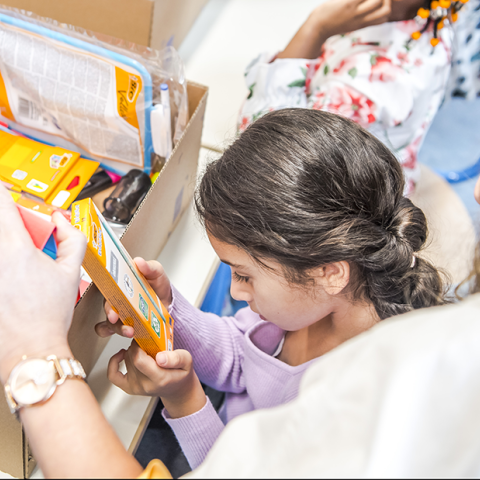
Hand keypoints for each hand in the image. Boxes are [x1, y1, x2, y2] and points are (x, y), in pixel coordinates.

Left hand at [0, 185, 85, 382]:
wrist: (30, 347)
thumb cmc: (49, 314)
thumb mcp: (72, 271)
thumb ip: (72, 238)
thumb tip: (62, 220)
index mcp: (16, 247)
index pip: (2, 201)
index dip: (3, 191)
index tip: (5, 192)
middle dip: (6, 222)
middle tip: (19, 236)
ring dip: (6, 244)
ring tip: (18, 265)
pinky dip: (4, 268)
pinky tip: (11, 280)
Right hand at [95, 258, 171, 338]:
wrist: (169, 303)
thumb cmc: (158, 285)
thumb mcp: (156, 273)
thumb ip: (149, 267)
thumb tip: (139, 261)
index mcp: (120, 286)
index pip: (105, 290)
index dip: (105, 298)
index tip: (111, 307)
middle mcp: (116, 301)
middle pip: (107, 309)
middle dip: (110, 316)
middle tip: (117, 320)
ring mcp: (121, 316)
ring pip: (108, 325)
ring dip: (117, 329)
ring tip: (130, 331)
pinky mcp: (128, 328)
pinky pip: (118, 337)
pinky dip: (122, 339)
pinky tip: (132, 339)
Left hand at [108, 342, 205, 417]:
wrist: (177, 390)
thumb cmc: (181, 373)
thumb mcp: (187, 362)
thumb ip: (176, 358)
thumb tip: (160, 357)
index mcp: (160, 378)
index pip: (139, 360)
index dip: (139, 346)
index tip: (146, 338)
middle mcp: (145, 385)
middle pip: (131, 358)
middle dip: (137, 346)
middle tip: (146, 341)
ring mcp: (135, 387)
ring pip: (126, 361)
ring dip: (131, 351)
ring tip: (143, 348)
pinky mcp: (129, 387)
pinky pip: (113, 375)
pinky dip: (114, 362)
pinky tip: (122, 354)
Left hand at [278, 0, 391, 58]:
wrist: (317, 28)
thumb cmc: (330, 23)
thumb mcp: (348, 23)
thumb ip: (358, 17)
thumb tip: (364, 8)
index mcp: (362, 23)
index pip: (384, 17)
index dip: (387, 6)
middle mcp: (361, 19)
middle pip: (386, 9)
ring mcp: (355, 12)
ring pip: (377, 0)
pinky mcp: (348, 3)